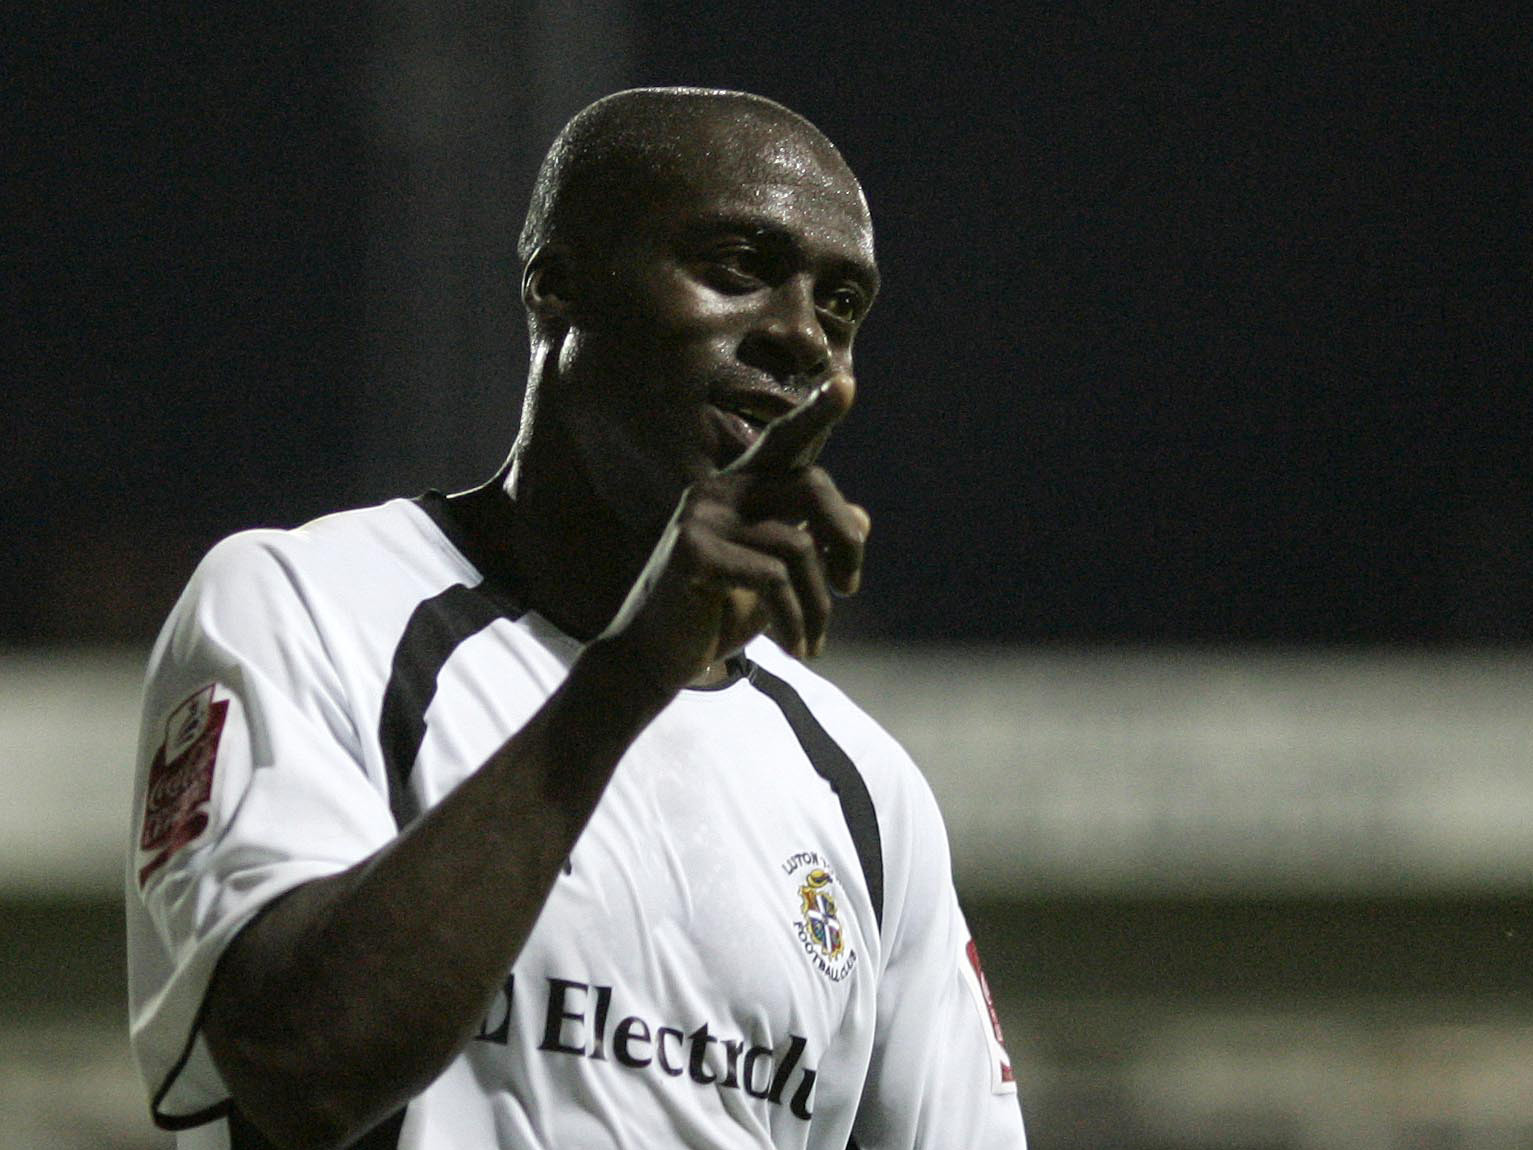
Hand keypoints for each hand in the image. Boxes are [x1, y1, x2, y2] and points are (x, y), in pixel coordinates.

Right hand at [595, 373, 870, 692]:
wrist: (657, 657)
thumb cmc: (718, 614)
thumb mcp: (775, 581)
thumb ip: (812, 546)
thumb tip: (864, 519)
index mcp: (739, 488)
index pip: (783, 442)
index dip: (815, 413)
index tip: (845, 383)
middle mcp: (718, 489)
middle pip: (811, 489)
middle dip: (845, 542)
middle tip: (850, 589)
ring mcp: (701, 515)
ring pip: (798, 546)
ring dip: (818, 604)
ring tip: (814, 642)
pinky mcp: (692, 550)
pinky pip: (772, 578)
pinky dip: (795, 619)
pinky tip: (794, 646)